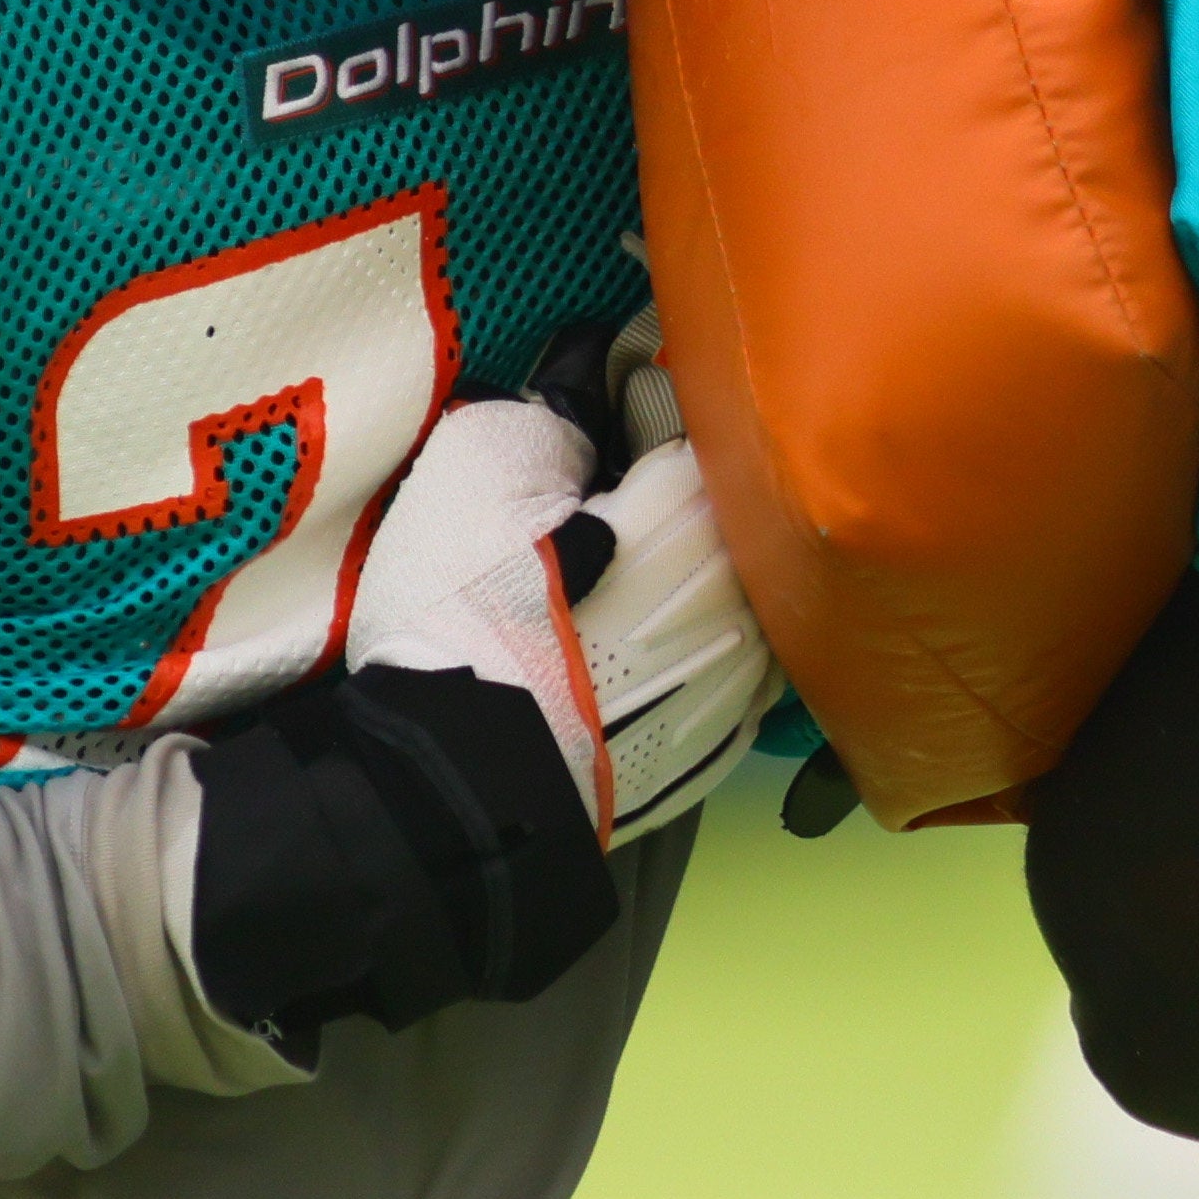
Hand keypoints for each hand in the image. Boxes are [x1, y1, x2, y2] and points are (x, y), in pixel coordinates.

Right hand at [163, 343, 779, 1059]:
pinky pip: (728, 679)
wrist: (458, 780)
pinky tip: (641, 663)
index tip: (613, 425)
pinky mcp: (719, 749)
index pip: (693, 430)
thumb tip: (583, 418)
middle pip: (728, 520)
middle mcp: (738, 591)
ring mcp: (738, 679)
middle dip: (681, 508)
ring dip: (699, 588)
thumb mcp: (475, 474)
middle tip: (616, 513)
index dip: (646, 420)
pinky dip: (696, 661)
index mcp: (691, 511)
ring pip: (741, 601)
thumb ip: (548, 425)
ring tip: (629, 596)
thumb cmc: (461, 617)